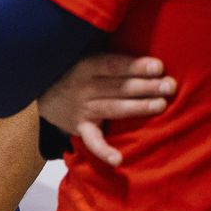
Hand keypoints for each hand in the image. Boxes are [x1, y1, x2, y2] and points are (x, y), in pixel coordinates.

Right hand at [39, 53, 175, 165]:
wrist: (40, 90)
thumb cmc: (73, 71)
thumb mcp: (83, 56)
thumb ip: (109, 57)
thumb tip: (145, 50)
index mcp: (84, 66)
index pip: (113, 66)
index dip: (135, 66)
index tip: (158, 67)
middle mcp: (83, 88)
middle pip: (118, 87)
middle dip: (146, 86)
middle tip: (170, 86)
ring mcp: (81, 109)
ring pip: (113, 108)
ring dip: (138, 107)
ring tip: (161, 105)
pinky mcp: (80, 128)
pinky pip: (92, 141)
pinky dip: (103, 151)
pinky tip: (118, 160)